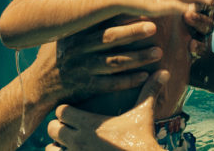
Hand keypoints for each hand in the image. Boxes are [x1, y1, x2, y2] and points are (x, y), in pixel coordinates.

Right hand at [33, 20, 162, 104]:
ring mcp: (82, 68)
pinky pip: (109, 84)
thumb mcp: (65, 28)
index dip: (125, 14)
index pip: (104, 19)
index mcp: (77, 30)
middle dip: (133, 32)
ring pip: (113, 63)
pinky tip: (144, 76)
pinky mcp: (85, 86)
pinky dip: (127, 81)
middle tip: (154, 27)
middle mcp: (79, 48)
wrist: (39, 85)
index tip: (145, 9)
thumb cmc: (60, 50)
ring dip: (138, 58)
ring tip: (158, 52)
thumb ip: (82, 11)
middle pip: (110, 38)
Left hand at [46, 70, 168, 149]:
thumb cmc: (141, 140)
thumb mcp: (144, 113)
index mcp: (90, 123)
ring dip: (57, 146)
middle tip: (73, 126)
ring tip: (71, 144)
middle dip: (60, 127)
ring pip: (50, 150)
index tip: (77, 110)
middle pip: (52, 129)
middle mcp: (78, 141)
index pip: (61, 110)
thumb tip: (164, 71)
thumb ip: (150, 90)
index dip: (67, 110)